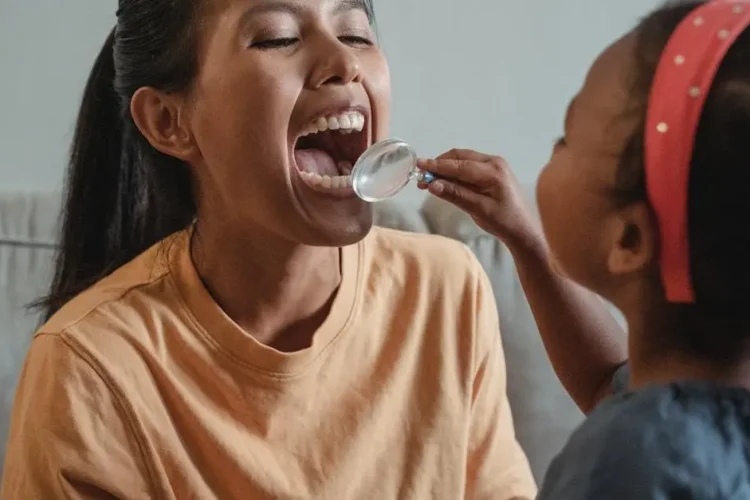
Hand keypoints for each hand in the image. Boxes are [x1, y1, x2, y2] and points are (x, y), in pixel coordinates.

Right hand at [417, 149, 542, 251]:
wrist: (524, 229)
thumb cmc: (503, 221)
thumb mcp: (478, 209)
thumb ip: (455, 194)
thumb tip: (432, 184)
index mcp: (493, 171)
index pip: (459, 165)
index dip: (438, 166)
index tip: (419, 165)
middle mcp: (494, 162)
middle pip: (460, 157)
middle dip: (440, 165)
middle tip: (422, 176)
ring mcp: (494, 165)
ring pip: (463, 160)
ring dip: (446, 168)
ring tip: (429, 180)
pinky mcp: (492, 171)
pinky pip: (469, 166)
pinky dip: (455, 172)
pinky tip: (445, 181)